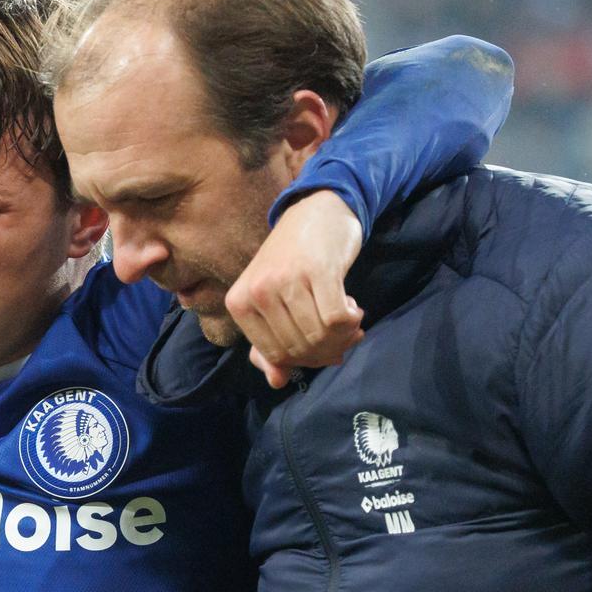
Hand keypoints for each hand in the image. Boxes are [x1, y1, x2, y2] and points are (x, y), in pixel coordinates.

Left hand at [226, 190, 366, 388]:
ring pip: (319, 336)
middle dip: (327, 350)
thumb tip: (277, 381)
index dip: (303, 360)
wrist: (317, 210)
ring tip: (348, 319)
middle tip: (344, 335)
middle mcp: (257, 291)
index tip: (323, 348)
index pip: (273, 354)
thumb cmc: (292, 260)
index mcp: (238, 302)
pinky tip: (353, 307)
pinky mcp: (316, 271)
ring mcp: (285, 280)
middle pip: (298, 348)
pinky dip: (351, 321)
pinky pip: (337, 319)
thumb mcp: (271, 301)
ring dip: (343, 336)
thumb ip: (269, 344)